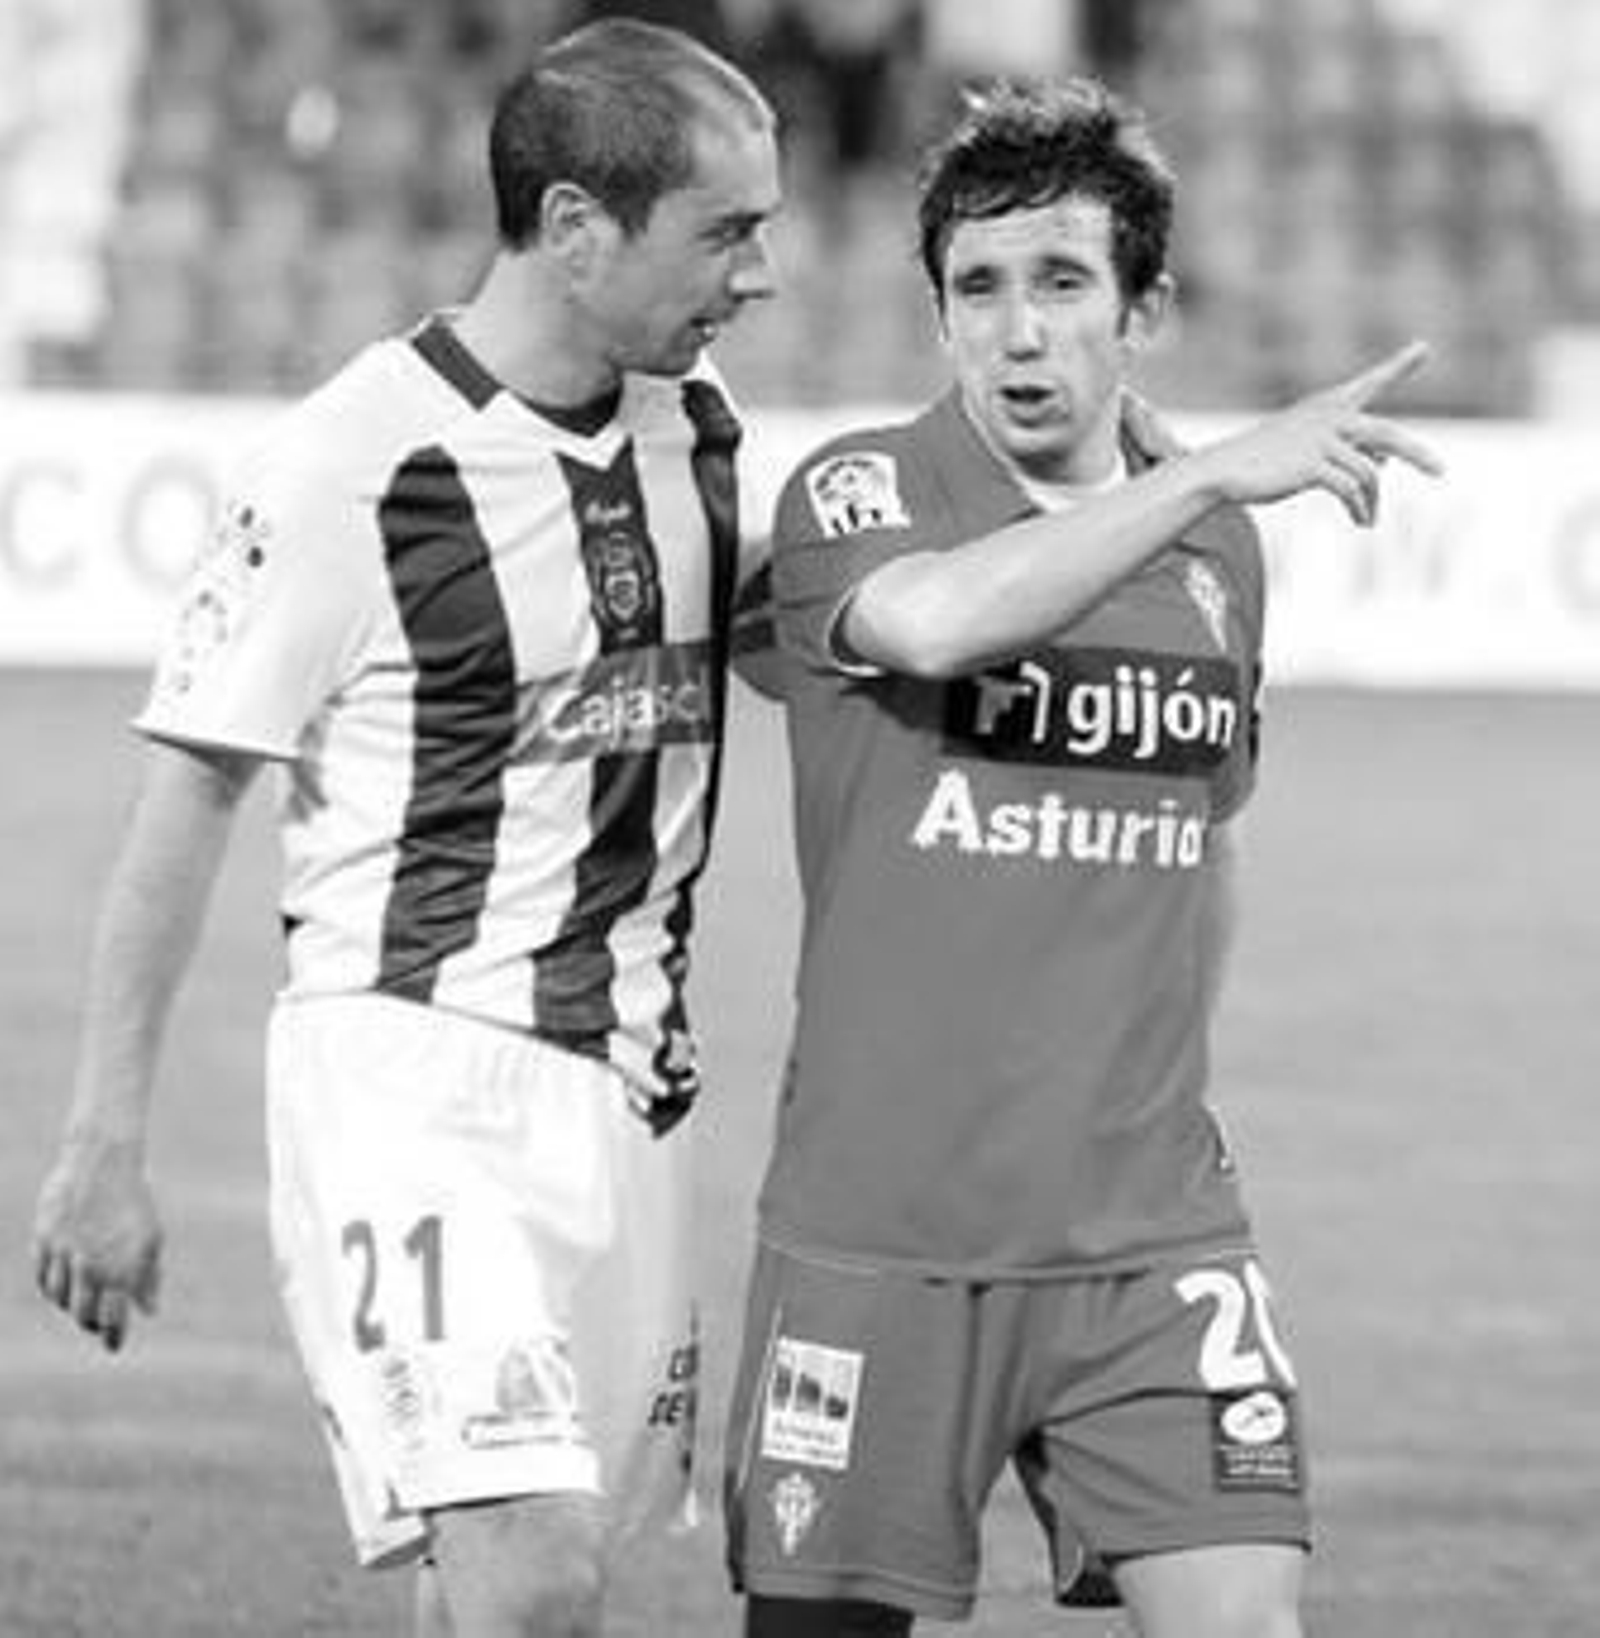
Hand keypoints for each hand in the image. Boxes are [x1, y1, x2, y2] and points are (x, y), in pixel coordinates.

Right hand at [33, 1136, 162, 1351]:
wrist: (103, 1162)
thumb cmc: (134, 1200)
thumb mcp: (151, 1238)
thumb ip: (148, 1276)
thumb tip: (150, 1310)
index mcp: (119, 1267)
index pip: (112, 1318)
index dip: (112, 1337)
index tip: (114, 1346)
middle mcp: (89, 1265)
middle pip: (82, 1313)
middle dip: (91, 1322)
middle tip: (98, 1321)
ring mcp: (63, 1253)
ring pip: (59, 1298)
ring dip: (71, 1304)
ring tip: (83, 1299)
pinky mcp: (44, 1240)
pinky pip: (42, 1276)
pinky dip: (51, 1286)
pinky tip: (62, 1284)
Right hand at [1198, 341, 1444, 525]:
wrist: (1224, 471)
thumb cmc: (1265, 460)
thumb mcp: (1309, 448)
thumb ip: (1348, 449)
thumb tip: (1384, 465)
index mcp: (1328, 406)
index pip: (1370, 383)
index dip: (1399, 365)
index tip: (1424, 348)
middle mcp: (1329, 417)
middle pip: (1386, 434)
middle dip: (1418, 454)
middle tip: (1442, 471)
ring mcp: (1321, 440)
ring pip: (1368, 473)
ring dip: (1373, 500)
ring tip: (1370, 520)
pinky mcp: (1312, 466)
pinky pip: (1350, 491)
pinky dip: (1360, 509)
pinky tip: (1361, 522)